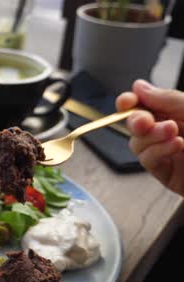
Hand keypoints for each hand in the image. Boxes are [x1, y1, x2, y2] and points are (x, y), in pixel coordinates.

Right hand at [117, 80, 183, 195]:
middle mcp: (169, 131)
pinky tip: (176, 145)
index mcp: (177, 112)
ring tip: (172, 133)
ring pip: (137, 143)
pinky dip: (157, 151)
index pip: (144, 104)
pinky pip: (147, 160)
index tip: (127, 101)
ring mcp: (166, 152)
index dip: (131, 101)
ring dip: (150, 136)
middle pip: (135, 124)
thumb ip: (168, 98)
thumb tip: (139, 86)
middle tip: (145, 120)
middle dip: (136, 120)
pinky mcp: (165, 173)